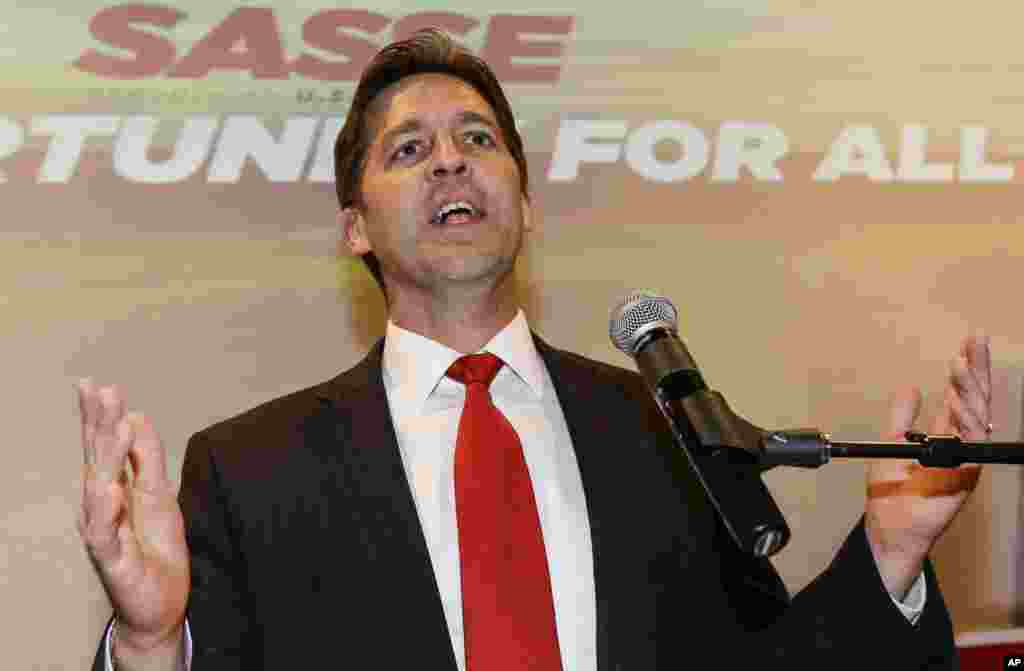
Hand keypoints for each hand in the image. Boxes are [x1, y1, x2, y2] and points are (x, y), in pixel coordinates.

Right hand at [77, 380, 188, 665]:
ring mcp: (103, 532)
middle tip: (102, 391)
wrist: (161, 601)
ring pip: (99, 491)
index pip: (103, 447)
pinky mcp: (112, 560)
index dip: (98, 416)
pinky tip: (111, 490)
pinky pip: (104, 535)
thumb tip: (137, 417)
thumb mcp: (161, 495)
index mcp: (112, 487)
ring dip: (107, 458)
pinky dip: (106, 512)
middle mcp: (100, 506)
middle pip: (97, 460)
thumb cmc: (155, 545)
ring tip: (116, 428)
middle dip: (99, 425)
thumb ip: (149, 459)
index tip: (96, 383)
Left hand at [864, 335, 990, 597]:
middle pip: (975, 399)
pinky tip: (957, 402)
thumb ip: (901, 415)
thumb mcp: (891, 442)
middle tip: (974, 342)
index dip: (968, 367)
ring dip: (968, 389)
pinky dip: (965, 422)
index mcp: (945, 433)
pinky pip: (970, 445)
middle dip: (977, 369)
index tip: (971, 340)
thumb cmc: (892, 491)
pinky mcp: (964, 477)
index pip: (961, 393)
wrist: (888, 528)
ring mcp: (965, 459)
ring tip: (959, 365)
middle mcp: (959, 443)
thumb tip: (910, 387)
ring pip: (977, 417)